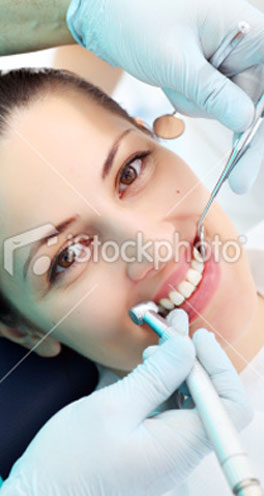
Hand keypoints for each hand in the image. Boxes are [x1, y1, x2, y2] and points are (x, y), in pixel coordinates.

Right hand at [1, 310, 251, 495]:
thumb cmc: (70, 464)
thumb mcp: (112, 410)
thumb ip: (155, 377)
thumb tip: (186, 346)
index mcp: (179, 446)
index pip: (228, 404)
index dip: (219, 366)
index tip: (196, 337)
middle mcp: (179, 450)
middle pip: (207, 397)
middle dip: (192, 356)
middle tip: (172, 324)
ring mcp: (164, 449)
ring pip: (186, 399)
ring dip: (175, 365)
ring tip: (159, 337)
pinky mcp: (148, 444)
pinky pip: (166, 408)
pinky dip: (161, 381)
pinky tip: (147, 363)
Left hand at [66, 0, 263, 193]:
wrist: (108, 11)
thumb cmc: (138, 19)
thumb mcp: (177, 62)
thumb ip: (214, 94)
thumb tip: (246, 122)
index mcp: (249, 29)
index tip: (259, 140)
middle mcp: (245, 42)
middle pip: (258, 101)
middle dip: (241, 133)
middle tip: (241, 180)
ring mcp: (228, 57)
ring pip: (229, 105)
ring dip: (198, 105)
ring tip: (171, 77)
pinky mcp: (211, 70)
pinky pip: (210, 101)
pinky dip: (191, 102)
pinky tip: (172, 82)